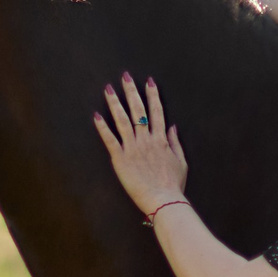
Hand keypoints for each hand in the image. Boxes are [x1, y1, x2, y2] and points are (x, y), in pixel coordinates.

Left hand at [92, 73, 186, 213]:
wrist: (162, 200)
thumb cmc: (173, 184)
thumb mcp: (181, 162)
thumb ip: (175, 143)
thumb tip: (172, 127)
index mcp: (160, 139)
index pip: (156, 112)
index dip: (152, 95)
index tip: (149, 82)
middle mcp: (146, 139)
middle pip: (138, 110)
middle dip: (131, 91)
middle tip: (125, 76)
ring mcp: (132, 148)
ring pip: (122, 120)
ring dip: (115, 103)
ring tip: (108, 89)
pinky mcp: (120, 158)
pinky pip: (110, 139)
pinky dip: (103, 127)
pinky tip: (97, 115)